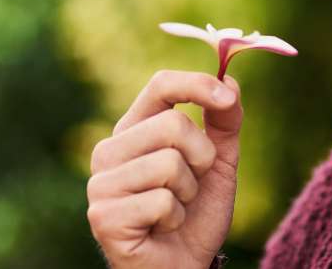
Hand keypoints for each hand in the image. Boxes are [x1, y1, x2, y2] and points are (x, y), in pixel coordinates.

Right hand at [87, 70, 242, 267]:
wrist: (183, 266)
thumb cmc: (196, 213)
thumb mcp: (219, 162)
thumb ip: (225, 121)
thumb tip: (230, 81)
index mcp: (134, 130)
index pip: (160, 86)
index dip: (195, 84)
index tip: (225, 97)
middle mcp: (109, 151)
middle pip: (173, 124)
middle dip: (201, 157)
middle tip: (192, 185)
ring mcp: (101, 184)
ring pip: (169, 164)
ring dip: (189, 192)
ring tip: (175, 209)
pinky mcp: (104, 216)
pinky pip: (162, 201)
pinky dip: (176, 218)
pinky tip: (162, 228)